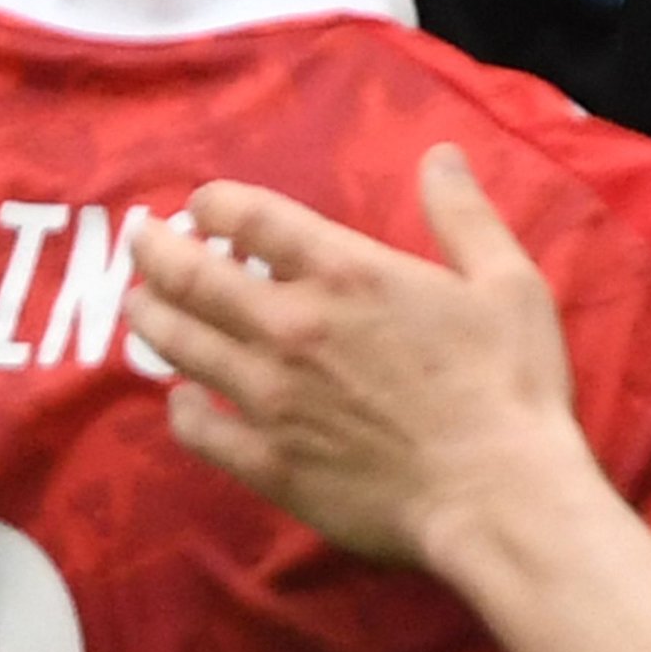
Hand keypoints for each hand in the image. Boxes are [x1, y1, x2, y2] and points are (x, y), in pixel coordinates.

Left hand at [123, 143, 589, 570]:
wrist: (497, 494)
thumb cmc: (511, 384)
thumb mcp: (508, 282)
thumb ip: (464, 215)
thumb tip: (439, 156)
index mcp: (347, 273)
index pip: (251, 217)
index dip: (215, 203)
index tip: (203, 204)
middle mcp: (291, 327)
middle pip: (193, 277)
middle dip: (156, 251)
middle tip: (139, 241)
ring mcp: (269, 398)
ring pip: (181, 346)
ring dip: (152, 318)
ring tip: (141, 305)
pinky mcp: (268, 462)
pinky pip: (199, 430)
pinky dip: (180, 408)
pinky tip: (181, 399)